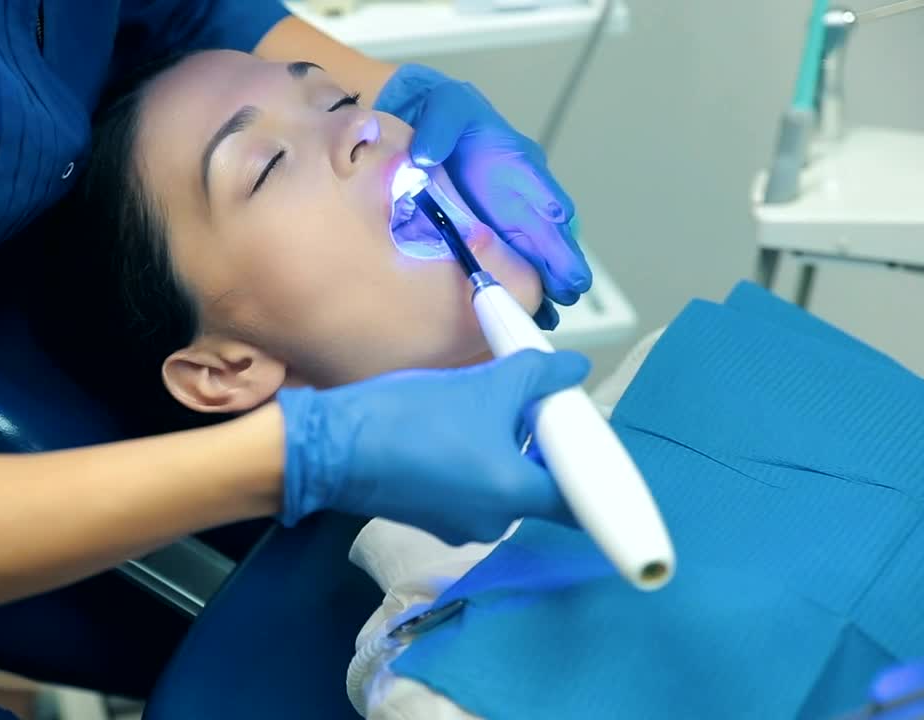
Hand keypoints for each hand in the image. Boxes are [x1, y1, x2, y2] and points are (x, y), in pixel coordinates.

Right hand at [276, 350, 589, 544]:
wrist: (330, 446)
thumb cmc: (410, 421)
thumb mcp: (483, 386)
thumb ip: (539, 376)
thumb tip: (573, 370)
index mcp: (515, 497)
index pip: (580, 500)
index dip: (593, 469)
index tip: (590, 436)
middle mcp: (494, 520)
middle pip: (542, 486)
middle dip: (544, 445)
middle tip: (540, 401)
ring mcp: (459, 522)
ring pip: (505, 482)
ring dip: (508, 447)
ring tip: (492, 402)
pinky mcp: (431, 514)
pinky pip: (473, 485)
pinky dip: (478, 458)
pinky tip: (460, 422)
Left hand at [374, 65, 590, 329]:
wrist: (428, 123)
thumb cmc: (444, 114)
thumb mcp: (444, 109)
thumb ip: (439, 129)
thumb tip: (424, 157)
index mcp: (517, 166)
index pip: (542, 197)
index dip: (551, 224)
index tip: (558, 245)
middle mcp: (523, 195)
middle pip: (550, 234)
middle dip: (560, 262)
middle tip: (568, 291)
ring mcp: (512, 216)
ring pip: (538, 253)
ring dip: (546, 282)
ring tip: (549, 314)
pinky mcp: (496, 232)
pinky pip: (518, 261)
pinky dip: (525, 285)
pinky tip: (529, 311)